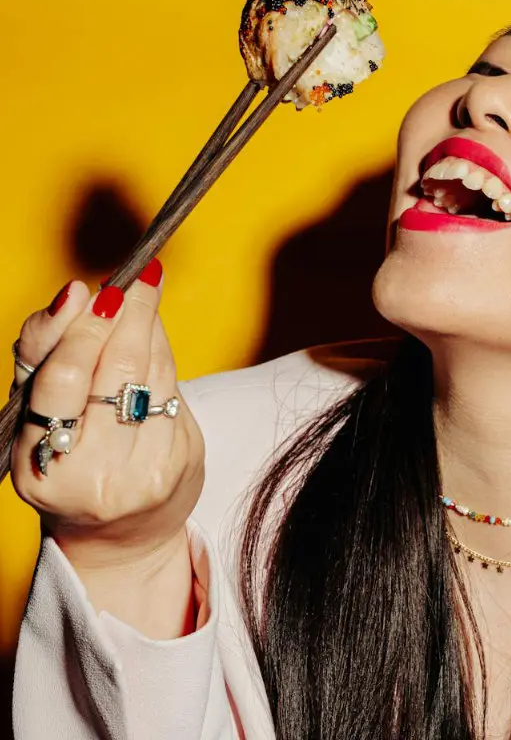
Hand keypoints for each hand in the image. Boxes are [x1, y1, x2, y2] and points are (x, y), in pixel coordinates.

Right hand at [10, 263, 204, 579]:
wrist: (123, 530)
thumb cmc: (72, 453)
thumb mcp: (41, 411)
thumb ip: (48, 352)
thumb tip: (75, 293)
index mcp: (36, 462)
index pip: (60, 381)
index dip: (82, 329)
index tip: (97, 289)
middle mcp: (86, 474)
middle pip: (115, 369)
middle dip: (128, 313)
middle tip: (136, 277)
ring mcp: (138, 473)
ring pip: (152, 373)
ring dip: (149, 325)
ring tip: (145, 293)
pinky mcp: (177, 465)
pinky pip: (175, 391)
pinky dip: (165, 356)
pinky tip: (155, 339)